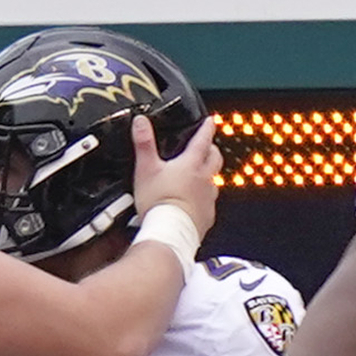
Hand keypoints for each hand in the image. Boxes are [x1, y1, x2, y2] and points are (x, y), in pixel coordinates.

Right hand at [130, 114, 220, 240]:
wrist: (170, 233)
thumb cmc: (159, 203)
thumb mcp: (146, 169)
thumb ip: (144, 144)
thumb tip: (140, 122)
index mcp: (191, 164)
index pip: (203, 140)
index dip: (207, 128)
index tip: (210, 122)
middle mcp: (204, 180)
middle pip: (215, 159)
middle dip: (212, 150)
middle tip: (208, 147)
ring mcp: (207, 199)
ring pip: (213, 182)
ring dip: (208, 176)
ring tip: (199, 177)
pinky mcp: (206, 217)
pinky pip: (208, 205)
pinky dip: (203, 200)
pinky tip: (194, 204)